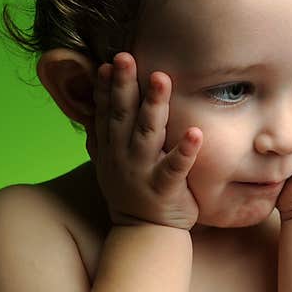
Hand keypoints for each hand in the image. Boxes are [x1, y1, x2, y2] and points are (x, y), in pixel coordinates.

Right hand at [85, 52, 203, 229]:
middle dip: (124, 85)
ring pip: (148, 134)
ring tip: (162, 79)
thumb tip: (95, 100)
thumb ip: (103, 132)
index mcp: (111, 148)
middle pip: (123, 115)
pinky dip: (185, 151)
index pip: (106, 112)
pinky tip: (196, 133)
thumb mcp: (109, 161)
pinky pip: (175, 167)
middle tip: (126, 56)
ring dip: (154, 106)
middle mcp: (123, 156)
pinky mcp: (164, 188)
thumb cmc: (132, 191)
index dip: (106, 87)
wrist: (143, 234)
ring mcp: (142, 172)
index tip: (109, 62)